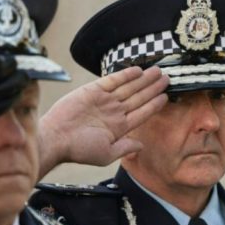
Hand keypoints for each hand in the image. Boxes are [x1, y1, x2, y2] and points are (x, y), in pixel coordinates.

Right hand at [38, 66, 168, 177]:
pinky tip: (138, 70)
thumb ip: (125, 147)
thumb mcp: (106, 154)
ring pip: (129, 87)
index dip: (154, 104)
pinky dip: (125, 75)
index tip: (166, 96)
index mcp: (118, 127)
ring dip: (144, 80)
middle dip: (153, 88)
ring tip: (158, 72)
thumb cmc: (79, 149)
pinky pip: (113, 80)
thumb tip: (141, 146)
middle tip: (167, 78)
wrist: (56, 138)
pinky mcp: (93, 90)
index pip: (142, 113)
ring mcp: (104, 100)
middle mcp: (113, 112)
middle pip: (139, 97)